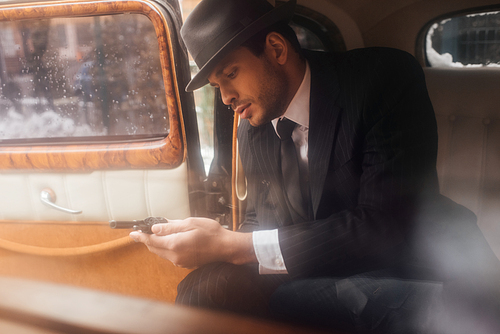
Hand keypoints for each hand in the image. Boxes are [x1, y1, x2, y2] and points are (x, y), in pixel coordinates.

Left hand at [129, 217, 255, 267]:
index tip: (132, 233)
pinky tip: (170, 241)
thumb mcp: (190, 223)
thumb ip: (171, 227)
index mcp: (175, 244)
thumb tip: (155, 228)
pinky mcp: (185, 264)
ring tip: (157, 234)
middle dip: (147, 240)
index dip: (140, 236)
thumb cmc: (211, 233)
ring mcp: (180, 261)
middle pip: (154, 248)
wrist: (226, 248)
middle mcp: (175, 256)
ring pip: (161, 253)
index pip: (151, 240)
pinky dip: (165, 248)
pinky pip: (170, 256)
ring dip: (156, 244)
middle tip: (142, 231)